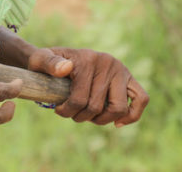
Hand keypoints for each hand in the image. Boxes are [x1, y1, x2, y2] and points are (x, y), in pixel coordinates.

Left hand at [27, 47, 147, 126]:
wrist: (59, 57)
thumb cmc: (48, 63)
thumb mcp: (40, 59)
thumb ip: (48, 62)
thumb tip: (66, 68)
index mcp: (87, 58)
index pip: (80, 99)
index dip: (67, 111)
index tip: (58, 110)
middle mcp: (108, 63)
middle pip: (97, 107)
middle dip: (81, 117)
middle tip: (72, 113)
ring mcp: (121, 70)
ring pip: (118, 108)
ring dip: (102, 119)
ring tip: (89, 116)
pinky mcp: (130, 78)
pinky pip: (141, 99)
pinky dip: (132, 115)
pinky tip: (117, 123)